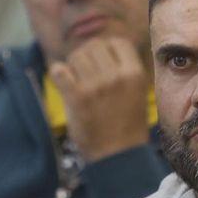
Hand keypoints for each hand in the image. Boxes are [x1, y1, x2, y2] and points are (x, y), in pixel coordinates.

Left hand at [49, 36, 152, 161]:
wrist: (118, 155)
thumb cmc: (128, 125)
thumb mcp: (138, 92)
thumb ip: (125, 68)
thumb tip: (107, 46)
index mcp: (134, 74)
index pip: (117, 42)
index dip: (107, 48)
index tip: (103, 60)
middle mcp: (116, 77)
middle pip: (94, 46)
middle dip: (88, 56)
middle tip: (86, 72)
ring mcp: (95, 87)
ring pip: (76, 56)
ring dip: (73, 65)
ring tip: (77, 80)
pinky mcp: (76, 98)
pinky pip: (59, 70)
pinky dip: (59, 73)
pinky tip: (64, 82)